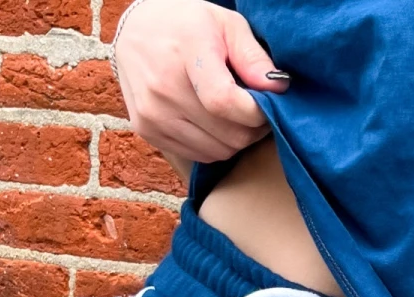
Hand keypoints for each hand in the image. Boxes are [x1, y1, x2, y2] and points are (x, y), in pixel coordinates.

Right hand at [114, 0, 280, 165]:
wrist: (136, 32)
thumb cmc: (188, 25)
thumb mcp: (225, 23)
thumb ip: (253, 56)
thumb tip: (277, 88)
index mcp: (186, 52)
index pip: (225, 102)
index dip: (256, 113)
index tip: (266, 105)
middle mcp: (164, 88)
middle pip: (229, 135)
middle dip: (251, 127)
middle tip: (252, 109)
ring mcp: (153, 113)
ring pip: (218, 152)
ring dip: (234, 139)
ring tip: (232, 114)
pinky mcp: (147, 131)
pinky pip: (198, 156)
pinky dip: (214, 145)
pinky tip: (211, 122)